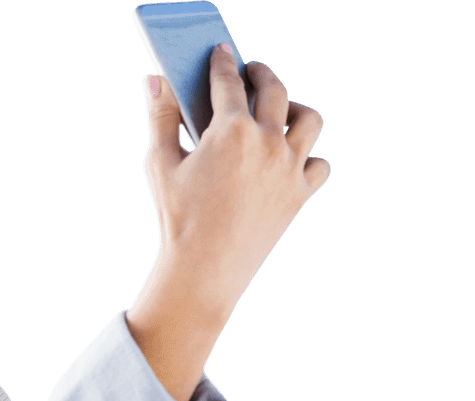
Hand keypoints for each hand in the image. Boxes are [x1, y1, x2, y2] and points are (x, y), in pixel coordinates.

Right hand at [127, 44, 329, 400]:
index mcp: (231, 128)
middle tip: (252, 73)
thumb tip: (154, 81)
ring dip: (295, 109)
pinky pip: (319, 164)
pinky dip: (309, 159)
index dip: (222, 62)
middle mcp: (268, 141)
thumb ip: (160, 118)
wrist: (203, 273)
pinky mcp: (300, 194)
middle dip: (261, 74)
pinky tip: (290, 161)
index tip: (221, 53)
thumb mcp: (161, 166)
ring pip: (309, 119)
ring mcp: (289, 167)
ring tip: (280, 113)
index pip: (229, 80)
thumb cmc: (178, 219)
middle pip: (275, 88)